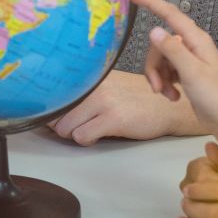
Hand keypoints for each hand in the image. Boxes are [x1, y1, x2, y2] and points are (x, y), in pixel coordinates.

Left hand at [46, 69, 201, 144]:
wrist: (165, 105)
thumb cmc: (134, 97)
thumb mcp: (106, 87)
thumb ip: (82, 94)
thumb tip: (52, 112)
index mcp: (89, 77)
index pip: (54, 96)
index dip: (53, 112)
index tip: (53, 117)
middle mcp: (92, 86)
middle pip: (56, 116)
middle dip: (64, 127)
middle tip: (80, 126)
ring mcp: (102, 101)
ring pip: (65, 128)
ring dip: (75, 134)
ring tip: (92, 129)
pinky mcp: (113, 118)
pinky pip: (82, 137)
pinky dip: (87, 140)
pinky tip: (101, 134)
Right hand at [135, 0, 217, 135]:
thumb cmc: (215, 96)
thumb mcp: (191, 72)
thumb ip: (172, 50)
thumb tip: (153, 29)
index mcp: (196, 40)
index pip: (170, 14)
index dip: (151, 3)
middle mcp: (191, 46)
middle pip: (159, 44)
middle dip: (153, 64)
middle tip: (156, 86)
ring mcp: (188, 60)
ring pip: (160, 59)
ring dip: (159, 77)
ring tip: (168, 94)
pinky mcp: (185, 74)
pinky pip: (165, 71)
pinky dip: (165, 83)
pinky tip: (173, 97)